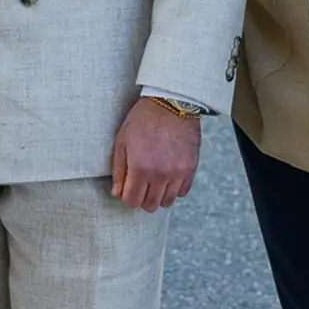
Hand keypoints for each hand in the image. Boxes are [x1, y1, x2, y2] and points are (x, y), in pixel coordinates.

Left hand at [111, 97, 201, 211]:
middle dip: (142, 198)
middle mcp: (160, 174)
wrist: (171, 103)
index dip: (127, 196)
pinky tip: (168, 176)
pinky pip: (183, 192)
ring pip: (167, 202)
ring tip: (154, 181)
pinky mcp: (191, 168)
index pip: (132, 201)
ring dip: (158, 195)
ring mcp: (178, 173)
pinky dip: (174, 188)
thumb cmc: (143, 120)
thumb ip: (119, 170)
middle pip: (150, 205)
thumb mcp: (122, 141)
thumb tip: (117, 193)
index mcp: (140, 168)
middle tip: (140, 184)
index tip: (128, 187)